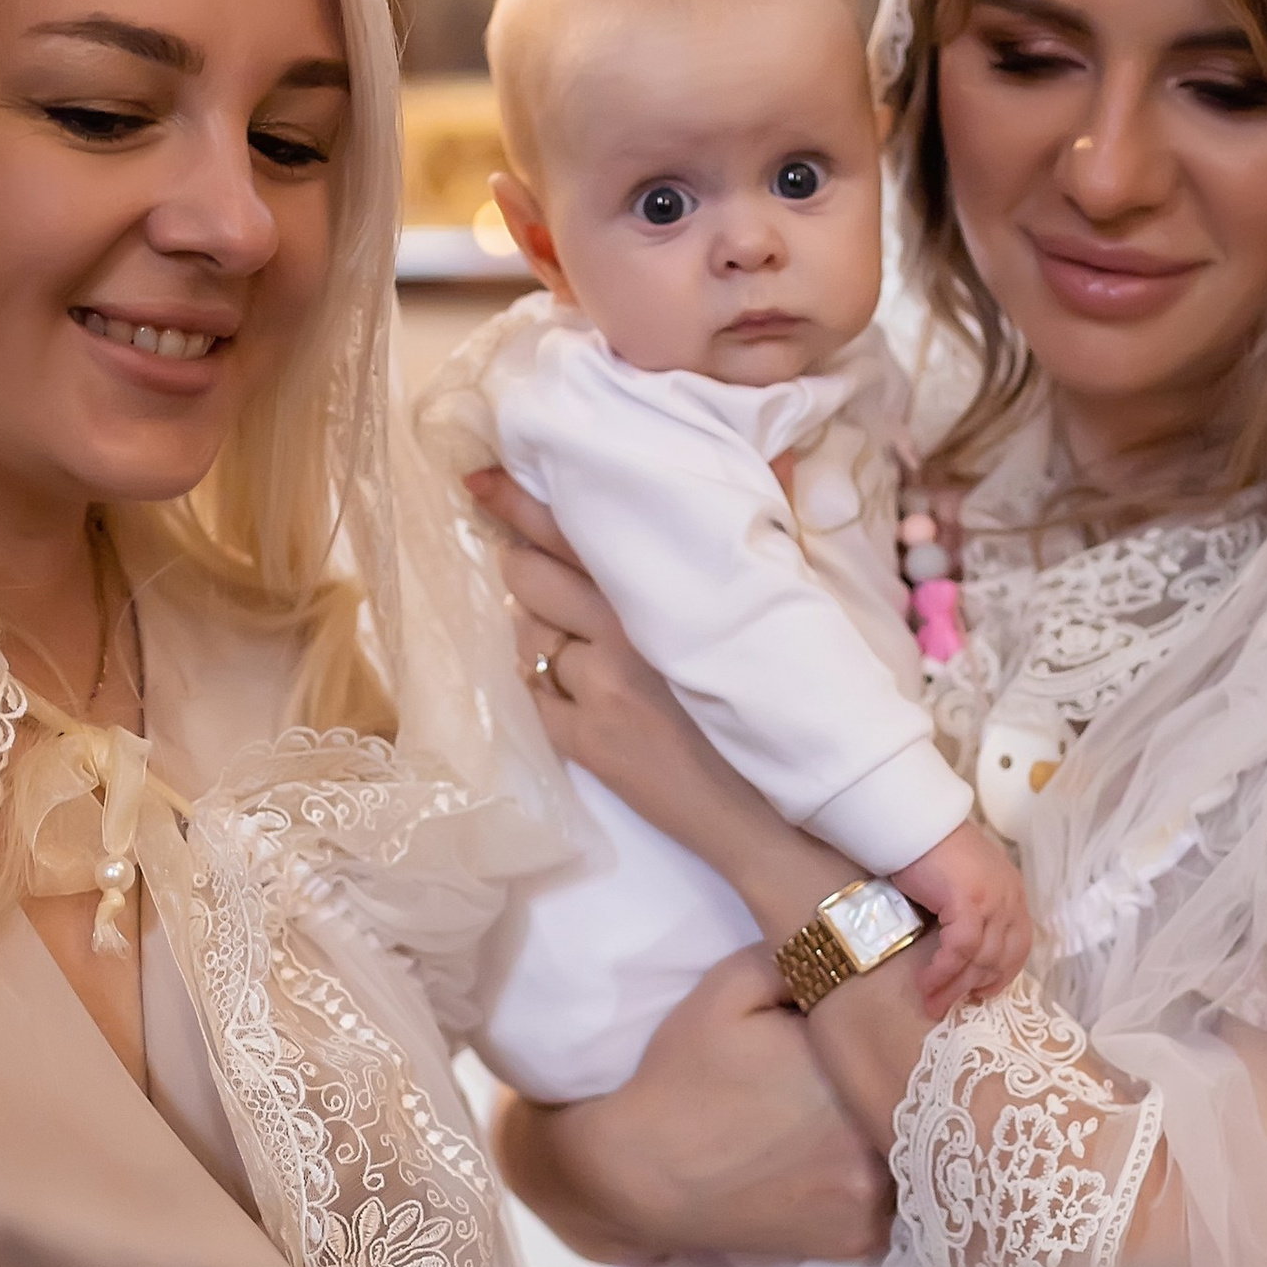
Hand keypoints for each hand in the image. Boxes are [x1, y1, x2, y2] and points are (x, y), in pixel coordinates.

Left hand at [468, 466, 778, 869]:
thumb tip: (782, 457)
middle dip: (524, 565)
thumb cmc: (786, 698)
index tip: (480, 478)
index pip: (571, 532)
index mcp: (663, 592)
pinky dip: (543, 683)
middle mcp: (622, 634)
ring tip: (574, 636)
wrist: (774, 809)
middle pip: (532, 577)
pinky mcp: (585, 742)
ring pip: (528, 634)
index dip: (517, 502)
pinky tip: (571, 685)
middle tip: (532, 562)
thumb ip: (755, 530)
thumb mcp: (779, 604)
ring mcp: (598, 691)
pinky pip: (531, 694)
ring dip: (538, 628)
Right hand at [496, 951, 893, 1266]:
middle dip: (901, 1083)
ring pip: (914, 1152)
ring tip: (858, 1117)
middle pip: (918, 1101)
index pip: (909, 1044)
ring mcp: (872, 1201)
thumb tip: (867, 947)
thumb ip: (808, 957)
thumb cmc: (683, 1075)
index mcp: (851, 1074)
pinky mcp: (860, 1242)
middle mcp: (874, 1143)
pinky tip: (840, 1163)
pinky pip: (895, 1204)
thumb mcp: (731, 987)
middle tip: (877, 1070)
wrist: (639, 1173)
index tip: (888, 1027)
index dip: (900, 1035)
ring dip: (894, 1134)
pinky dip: (877, 1183)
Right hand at [892, 820, 1031, 1015]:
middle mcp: (1010, 899)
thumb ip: (971, 913)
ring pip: (980, 958)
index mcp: (1012, 895)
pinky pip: (960, 948)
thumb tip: (959, 954)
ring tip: (931, 1004)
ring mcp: (993, 899)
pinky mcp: (970, 901)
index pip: (1018, 946)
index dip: (1001, 975)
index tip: (980, 995)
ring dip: (953, 986)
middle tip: (944, 1009)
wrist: (915, 822)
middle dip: (971, 989)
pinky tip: (927, 981)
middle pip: (999, 957)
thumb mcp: (962, 885)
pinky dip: (943, 970)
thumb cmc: (931, 851)